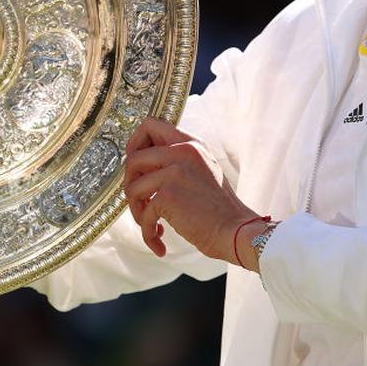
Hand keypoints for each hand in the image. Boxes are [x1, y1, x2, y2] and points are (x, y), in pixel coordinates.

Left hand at [124, 118, 260, 266]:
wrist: (236, 231)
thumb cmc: (218, 208)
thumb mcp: (202, 169)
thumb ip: (176, 160)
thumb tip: (139, 164)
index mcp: (190, 143)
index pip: (150, 125)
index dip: (135, 144)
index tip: (137, 167)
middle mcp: (182, 152)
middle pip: (133, 158)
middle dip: (130, 184)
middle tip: (141, 202)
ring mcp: (174, 172)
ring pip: (133, 187)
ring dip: (137, 211)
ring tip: (151, 224)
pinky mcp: (168, 195)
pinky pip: (143, 214)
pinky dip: (147, 232)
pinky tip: (158, 240)